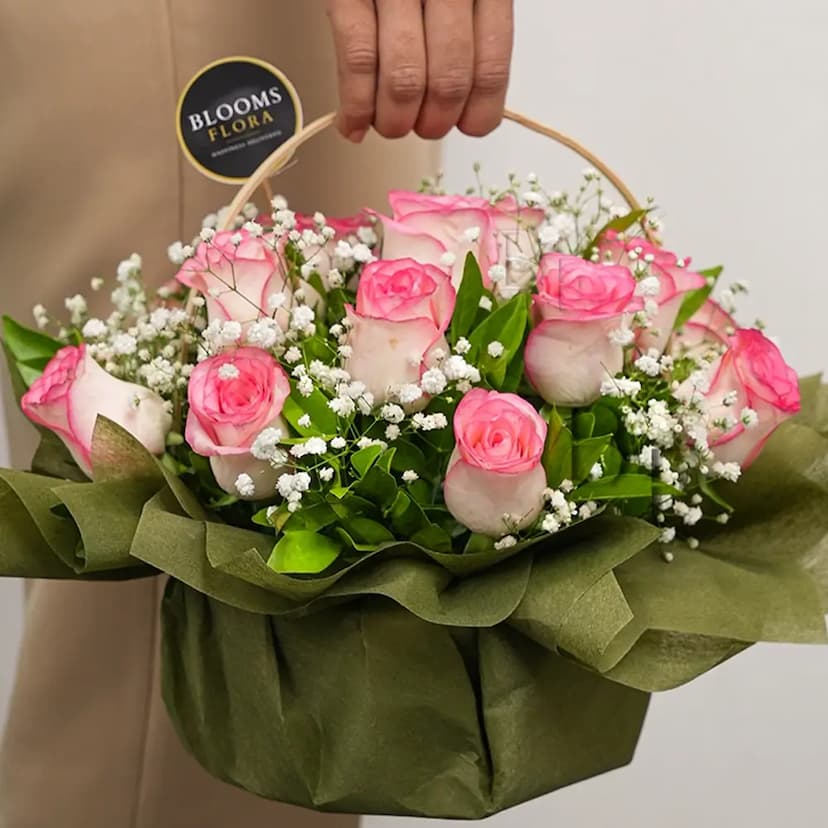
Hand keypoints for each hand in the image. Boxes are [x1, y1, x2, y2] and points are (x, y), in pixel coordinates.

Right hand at [326, 0, 513, 141]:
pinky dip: (354, 105)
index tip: (466, 125)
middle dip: (432, 123)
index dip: (479, 112)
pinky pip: (356, 58)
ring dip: (395, 121)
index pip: (490, 66)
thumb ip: (469, 26)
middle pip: (448, 81)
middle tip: (419, 127)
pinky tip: (352, 124)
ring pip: (404, 79)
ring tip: (388, 124)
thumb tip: (466, 100)